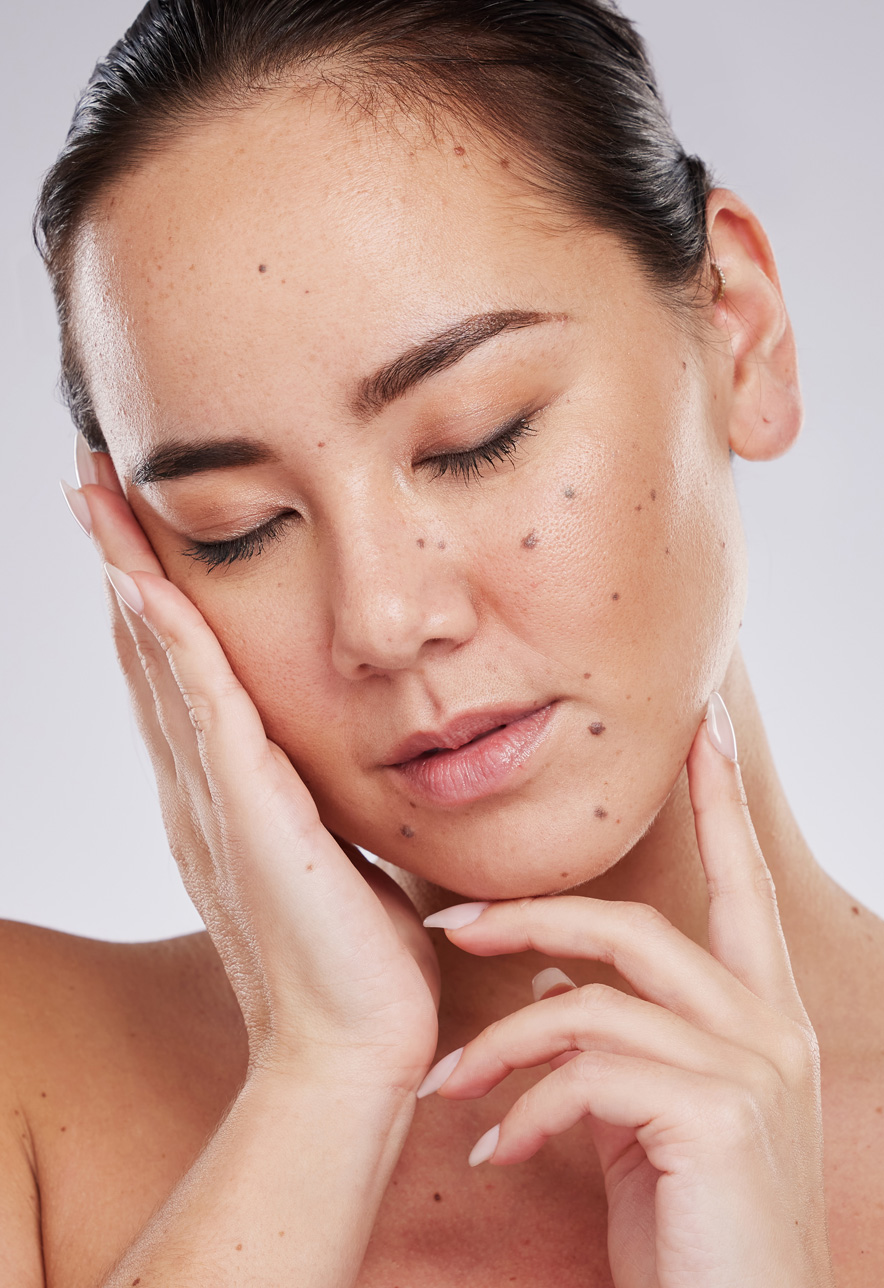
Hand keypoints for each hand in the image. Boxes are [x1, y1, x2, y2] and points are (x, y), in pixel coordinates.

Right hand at [63, 447, 439, 1093]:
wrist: (350, 1047)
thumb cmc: (354, 958)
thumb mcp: (336, 853)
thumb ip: (321, 802)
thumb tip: (346, 767)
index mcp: (222, 795)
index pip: (177, 674)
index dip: (151, 598)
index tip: (135, 529)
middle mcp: (199, 787)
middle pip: (148, 650)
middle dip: (120, 560)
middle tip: (89, 481)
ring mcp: (214, 796)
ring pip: (160, 659)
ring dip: (127, 572)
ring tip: (95, 498)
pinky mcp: (250, 808)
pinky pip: (202, 703)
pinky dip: (170, 638)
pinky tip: (145, 580)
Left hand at [419, 697, 834, 1287]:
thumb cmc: (695, 1229)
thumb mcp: (651, 1119)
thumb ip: (617, 1041)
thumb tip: (553, 983)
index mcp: (761, 1017)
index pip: (742, 886)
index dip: (721, 805)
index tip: (705, 731)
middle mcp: (770, 1028)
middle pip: (634, 928)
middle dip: (532, 918)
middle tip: (448, 922)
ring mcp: (752, 1068)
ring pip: (594, 1000)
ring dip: (502, 1040)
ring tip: (447, 1084)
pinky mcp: (718, 1115)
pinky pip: (588, 1074)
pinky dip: (526, 1106)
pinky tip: (498, 1149)